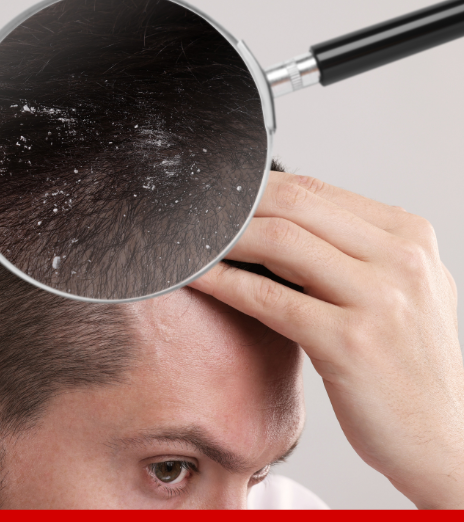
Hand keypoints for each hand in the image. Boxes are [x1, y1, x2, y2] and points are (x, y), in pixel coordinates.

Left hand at [190, 171, 462, 508]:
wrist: (443, 440)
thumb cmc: (407, 365)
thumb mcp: (396, 290)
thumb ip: (351, 252)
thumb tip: (276, 223)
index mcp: (409, 235)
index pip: (316, 190)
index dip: (256, 190)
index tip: (220, 200)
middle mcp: (401, 258)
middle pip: (296, 204)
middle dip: (235, 205)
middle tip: (197, 214)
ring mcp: (380, 299)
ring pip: (280, 242)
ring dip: (224, 239)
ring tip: (191, 243)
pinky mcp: (351, 343)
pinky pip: (270, 299)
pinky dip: (225, 283)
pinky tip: (200, 279)